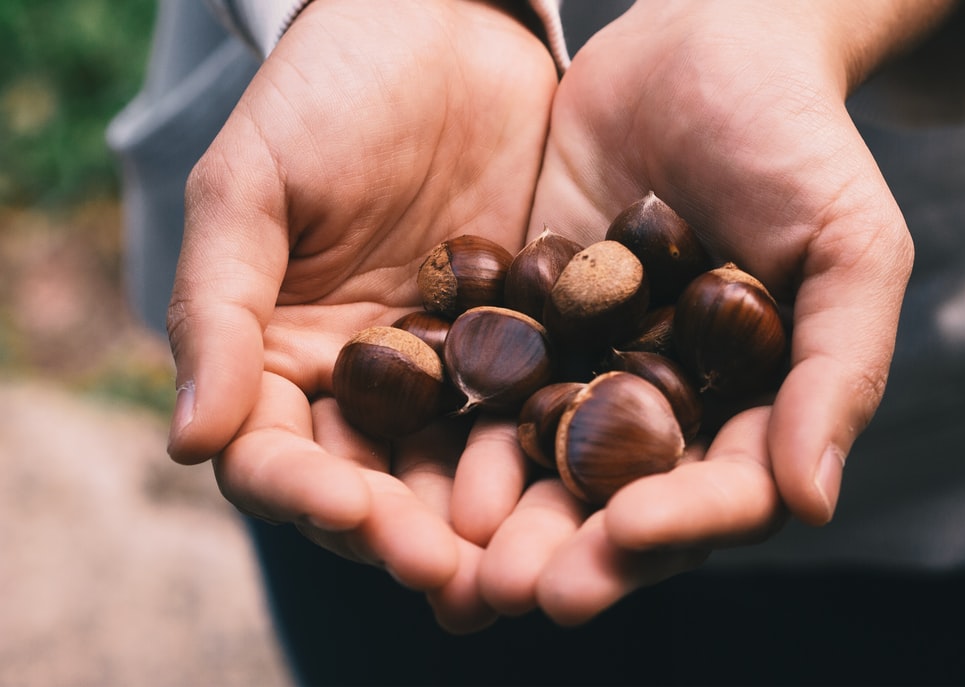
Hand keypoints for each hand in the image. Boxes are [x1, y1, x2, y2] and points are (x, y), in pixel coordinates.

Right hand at [164, 0, 556, 630]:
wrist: (440, 24)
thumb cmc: (325, 91)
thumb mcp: (249, 187)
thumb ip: (217, 310)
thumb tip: (191, 444)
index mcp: (280, 358)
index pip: (280, 456)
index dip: (310, 496)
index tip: (358, 517)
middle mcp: (365, 382)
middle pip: (377, 486)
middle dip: (412, 537)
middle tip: (462, 579)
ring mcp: (449, 368)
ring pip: (460, 467)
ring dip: (488, 523)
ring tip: (526, 564)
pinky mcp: (527, 341)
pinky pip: (537, 410)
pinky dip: (553, 452)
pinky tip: (588, 487)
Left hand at [460, 0, 955, 623]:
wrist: (706, 48)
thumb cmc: (798, 141)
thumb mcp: (848, 247)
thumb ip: (839, 366)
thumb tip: (814, 500)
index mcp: (752, 411)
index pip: (721, 492)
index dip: (678, 521)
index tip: (623, 537)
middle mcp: (668, 409)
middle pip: (621, 501)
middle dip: (570, 547)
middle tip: (515, 590)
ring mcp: (592, 371)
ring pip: (543, 463)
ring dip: (500, 515)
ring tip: (452, 559)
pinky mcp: (528, 327)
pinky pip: (488, 386)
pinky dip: (449, 428)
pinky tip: (400, 464)